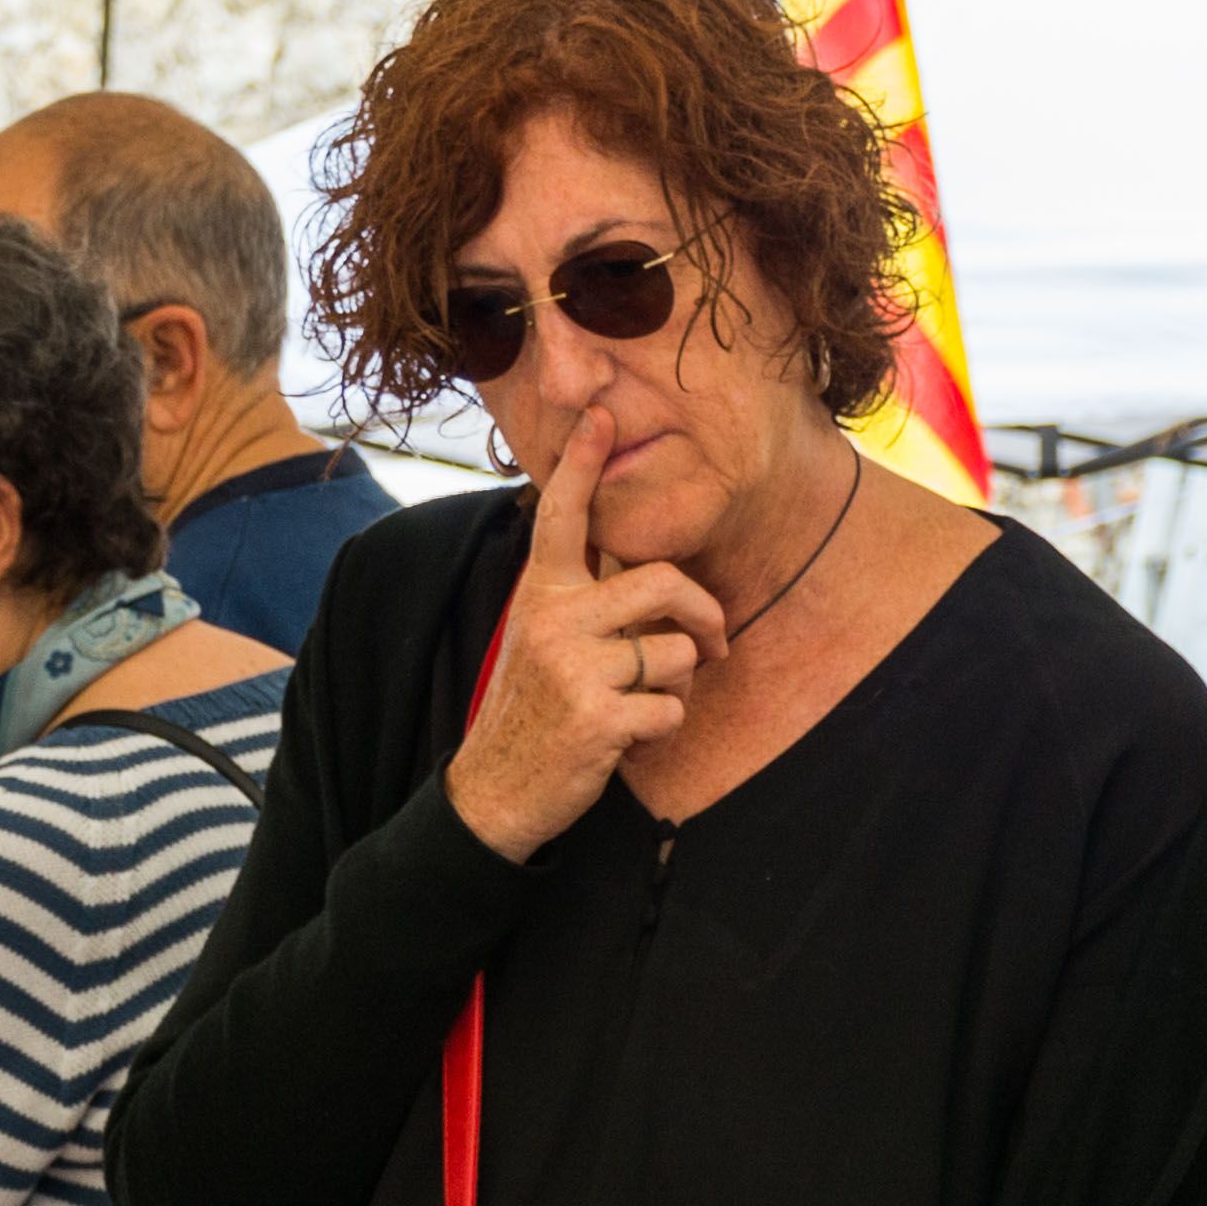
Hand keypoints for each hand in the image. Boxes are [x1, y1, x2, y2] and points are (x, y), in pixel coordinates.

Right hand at [447, 415, 728, 863]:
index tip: (601, 416)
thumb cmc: (532, 710)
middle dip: (704, 613)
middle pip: (662, 581)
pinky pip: (670, 710)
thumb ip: (584, 600)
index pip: (562, 517)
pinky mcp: (597, 718)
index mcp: (541, 593)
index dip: (583, 465)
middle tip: (713, 641)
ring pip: (677, 653)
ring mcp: (574, 668)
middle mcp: (554, 619)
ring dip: (679, 686)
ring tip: (643, 703)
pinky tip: (630, 739)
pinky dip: (664, 730)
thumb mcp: (540, 639)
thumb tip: (650, 571)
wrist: (494, 789)